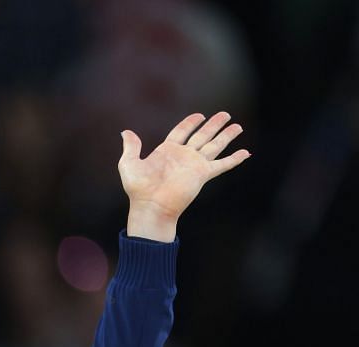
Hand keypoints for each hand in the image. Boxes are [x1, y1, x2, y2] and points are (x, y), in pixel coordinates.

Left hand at [119, 112, 249, 240]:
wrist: (151, 206)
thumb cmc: (138, 189)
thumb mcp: (129, 164)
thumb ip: (131, 147)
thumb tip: (126, 132)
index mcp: (167, 151)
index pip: (182, 131)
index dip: (190, 123)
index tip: (200, 115)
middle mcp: (183, 156)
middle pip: (202, 135)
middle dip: (214, 125)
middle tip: (225, 114)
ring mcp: (195, 164)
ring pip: (215, 145)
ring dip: (226, 136)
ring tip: (238, 126)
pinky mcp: (203, 174)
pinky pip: (222, 164)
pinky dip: (234, 159)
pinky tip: (245, 153)